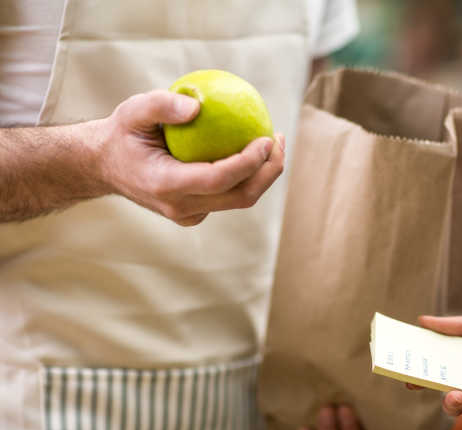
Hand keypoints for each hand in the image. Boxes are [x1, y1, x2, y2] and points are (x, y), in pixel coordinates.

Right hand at [94, 90, 284, 225]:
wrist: (104, 166)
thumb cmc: (121, 134)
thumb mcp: (132, 111)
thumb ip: (160, 105)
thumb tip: (198, 106)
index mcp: (165, 185)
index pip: (218, 179)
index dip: (248, 163)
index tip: (266, 139)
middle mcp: (180, 206)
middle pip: (240, 197)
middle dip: (269, 172)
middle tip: (278, 140)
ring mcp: (189, 214)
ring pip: (239, 200)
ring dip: (264, 175)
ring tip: (274, 143)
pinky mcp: (196, 213)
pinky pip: (229, 197)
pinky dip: (248, 177)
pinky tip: (255, 151)